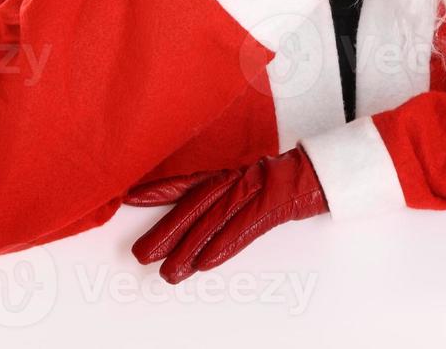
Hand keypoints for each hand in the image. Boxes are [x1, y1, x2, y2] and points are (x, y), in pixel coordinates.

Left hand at [129, 145, 328, 284]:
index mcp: (226, 174)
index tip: (131, 198)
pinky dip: (223, 245)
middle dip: (166, 231)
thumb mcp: (244, 182)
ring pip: (214, 221)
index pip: (187, 183)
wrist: (314, 174)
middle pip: (194, 207)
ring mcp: (251, 192)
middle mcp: (234, 180)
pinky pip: (243, 228)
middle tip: (142, 254)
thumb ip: (219, 194)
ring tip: (169, 272)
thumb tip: (192, 220)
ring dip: (188, 247)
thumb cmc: (278, 182)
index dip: (159, 190)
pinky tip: (205, 263)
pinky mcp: (269, 206)